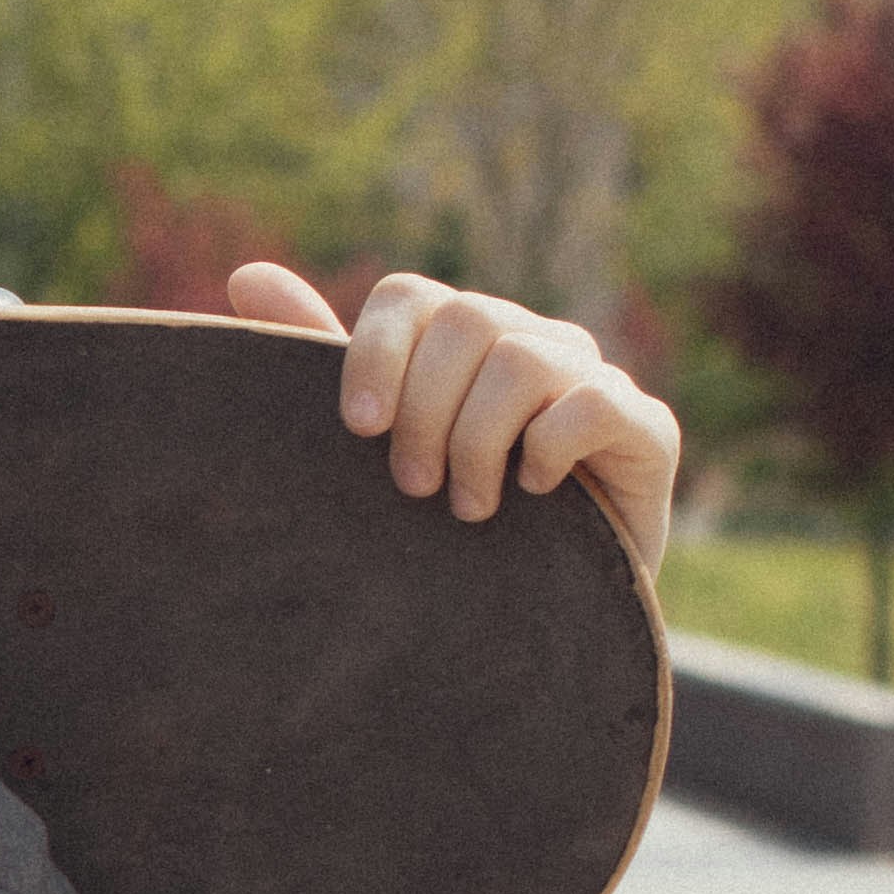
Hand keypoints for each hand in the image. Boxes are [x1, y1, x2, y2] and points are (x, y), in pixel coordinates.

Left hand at [226, 261, 677, 575]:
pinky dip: (549, 450)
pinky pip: (595, 403)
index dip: (375, 352)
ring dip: (480, 441)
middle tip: (410, 488)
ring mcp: (594, 377)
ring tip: (465, 508)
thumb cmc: (435, 523)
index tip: (356, 428)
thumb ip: (318, 358)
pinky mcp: (647, 427)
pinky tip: (531, 494)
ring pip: (525, 360)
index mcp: (461, 338)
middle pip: (467, 320)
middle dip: (425, 410)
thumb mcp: (370, 444)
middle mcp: (531, 341)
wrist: (528, 619)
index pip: (411, 296)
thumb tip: (246, 274)